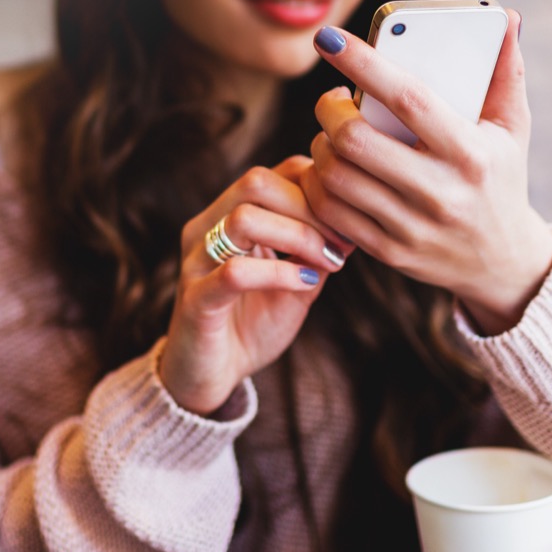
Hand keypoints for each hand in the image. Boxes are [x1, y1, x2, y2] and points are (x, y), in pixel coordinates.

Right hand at [160, 157, 353, 414]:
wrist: (210, 378)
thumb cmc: (250, 326)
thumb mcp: (295, 283)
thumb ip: (315, 251)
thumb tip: (356, 221)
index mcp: (226, 217)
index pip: (272, 173)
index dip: (316, 187)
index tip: (348, 222)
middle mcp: (205, 229)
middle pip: (256, 181)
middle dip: (310, 207)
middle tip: (340, 243)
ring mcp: (196, 262)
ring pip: (244, 218)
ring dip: (297, 236)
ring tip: (325, 262)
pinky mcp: (195, 299)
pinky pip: (235, 272)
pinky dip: (279, 273)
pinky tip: (304, 284)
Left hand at [305, 11, 551, 334]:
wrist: (503, 264)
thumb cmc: (502, 180)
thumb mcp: (512, 129)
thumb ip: (505, 74)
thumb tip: (507, 18)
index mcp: (471, 154)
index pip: (407, 98)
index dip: (362, 63)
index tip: (329, 38)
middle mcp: (441, 193)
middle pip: (356, 141)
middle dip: (329, 111)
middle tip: (334, 101)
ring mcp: (412, 227)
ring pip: (337, 176)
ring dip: (320, 147)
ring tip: (332, 135)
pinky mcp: (389, 252)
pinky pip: (331, 213)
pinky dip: (318, 184)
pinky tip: (329, 169)